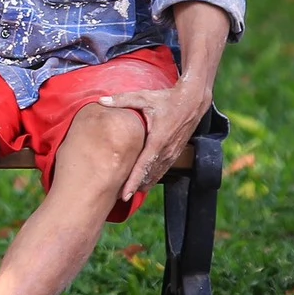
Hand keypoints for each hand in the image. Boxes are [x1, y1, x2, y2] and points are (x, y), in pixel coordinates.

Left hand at [98, 83, 212, 203]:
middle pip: (148, 176)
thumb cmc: (167, 99)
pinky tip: (141, 184)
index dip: (133, 182)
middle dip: (134, 187)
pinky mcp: (175, 154)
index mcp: (158, 140)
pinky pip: (161, 170)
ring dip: (142, 185)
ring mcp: (172, 154)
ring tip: (125, 193)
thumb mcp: (144, 97)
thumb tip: (101, 100)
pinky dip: (151, 178)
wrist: (192, 102)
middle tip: (116, 196)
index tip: (124, 195)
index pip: (143, 166)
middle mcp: (166, 150)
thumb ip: (121, 100)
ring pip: (156, 176)